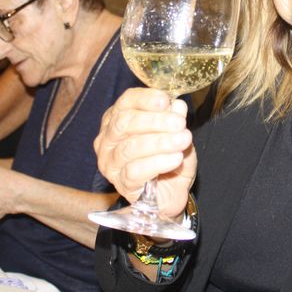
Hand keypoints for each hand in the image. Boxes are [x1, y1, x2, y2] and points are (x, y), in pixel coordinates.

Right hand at [94, 88, 195, 219]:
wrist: (172, 192)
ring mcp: (111, 163)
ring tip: (183, 141)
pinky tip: (176, 159)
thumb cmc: (169, 159)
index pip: (126, 102)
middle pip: (124, 123)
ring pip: (130, 147)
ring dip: (161, 142)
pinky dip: (159, 162)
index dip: (145, 99)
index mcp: (118, 120)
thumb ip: (175, 119)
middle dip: (155, 121)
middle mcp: (108, 140)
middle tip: (180, 124)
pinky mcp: (121, 184)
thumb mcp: (177, 134)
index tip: (166, 101)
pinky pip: (135, 171)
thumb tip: (177, 105)